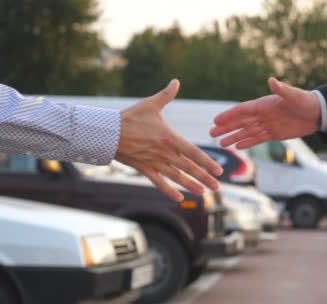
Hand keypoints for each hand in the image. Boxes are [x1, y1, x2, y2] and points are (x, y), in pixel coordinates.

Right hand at [116, 80, 222, 201]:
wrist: (107, 132)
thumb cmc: (130, 117)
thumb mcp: (150, 104)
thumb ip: (166, 95)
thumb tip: (176, 81)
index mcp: (170, 138)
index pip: (194, 152)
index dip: (207, 162)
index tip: (219, 170)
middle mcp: (165, 153)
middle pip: (189, 168)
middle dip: (204, 178)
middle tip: (217, 187)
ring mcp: (155, 162)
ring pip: (177, 177)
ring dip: (191, 186)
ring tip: (203, 193)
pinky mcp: (144, 168)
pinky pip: (159, 183)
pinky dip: (169, 191)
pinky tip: (179, 199)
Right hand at [210, 78, 321, 148]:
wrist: (318, 113)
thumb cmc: (306, 102)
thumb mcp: (295, 96)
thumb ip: (282, 90)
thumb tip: (272, 80)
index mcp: (264, 104)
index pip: (242, 110)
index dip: (229, 115)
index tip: (216, 120)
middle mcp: (263, 114)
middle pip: (240, 122)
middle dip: (226, 128)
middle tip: (211, 133)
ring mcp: (267, 124)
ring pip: (246, 132)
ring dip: (233, 137)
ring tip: (220, 143)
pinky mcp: (274, 134)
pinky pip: (257, 139)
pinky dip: (247, 143)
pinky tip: (236, 147)